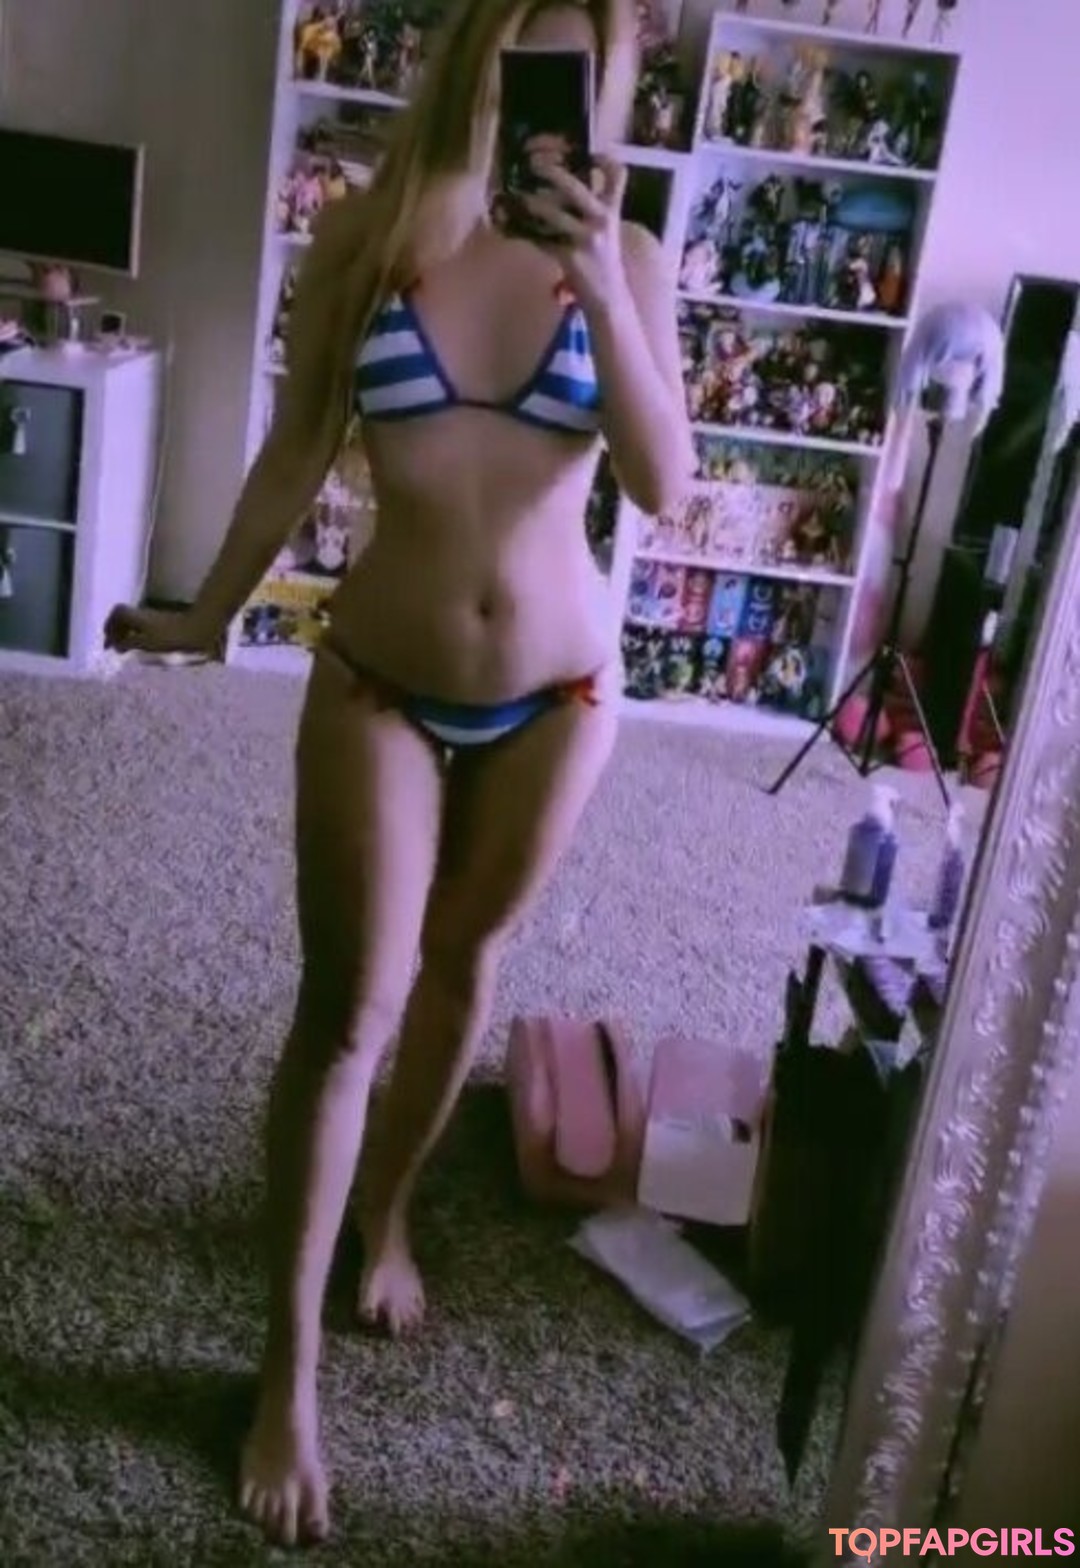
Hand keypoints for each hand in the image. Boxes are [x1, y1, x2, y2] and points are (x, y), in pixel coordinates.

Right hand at [103, 603, 222, 658]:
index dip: (109, 626)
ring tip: (126, 650)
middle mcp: (144, 614)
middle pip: (124, 617)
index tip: (108, 642)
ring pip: (134, 623)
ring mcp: (154, 618)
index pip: (117, 614)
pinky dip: (138, 636)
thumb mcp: (145, 643)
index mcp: (137, 616)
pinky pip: (143, 628)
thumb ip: (128, 643)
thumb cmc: (170, 637)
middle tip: (115, 647)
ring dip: (127, 635)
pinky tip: (142, 648)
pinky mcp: (163, 624)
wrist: (197, 630)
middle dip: (116, 631)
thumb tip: (115, 645)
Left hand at [518, 155, 629, 309]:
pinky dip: (524, 233)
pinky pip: (541, 239)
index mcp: (613, 211)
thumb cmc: (603, 262)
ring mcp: (586, 239)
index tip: (589, 154)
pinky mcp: (570, 257)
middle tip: (534, 164)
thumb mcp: (606, 231)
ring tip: (517, 198)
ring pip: (552, 212)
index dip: (604, 159)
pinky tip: (513, 228)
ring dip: (531, 203)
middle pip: (575, 186)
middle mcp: (602, 220)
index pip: (618, 176)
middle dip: (551, 172)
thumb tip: (558, 191)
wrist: (609, 298)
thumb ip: (590, 211)